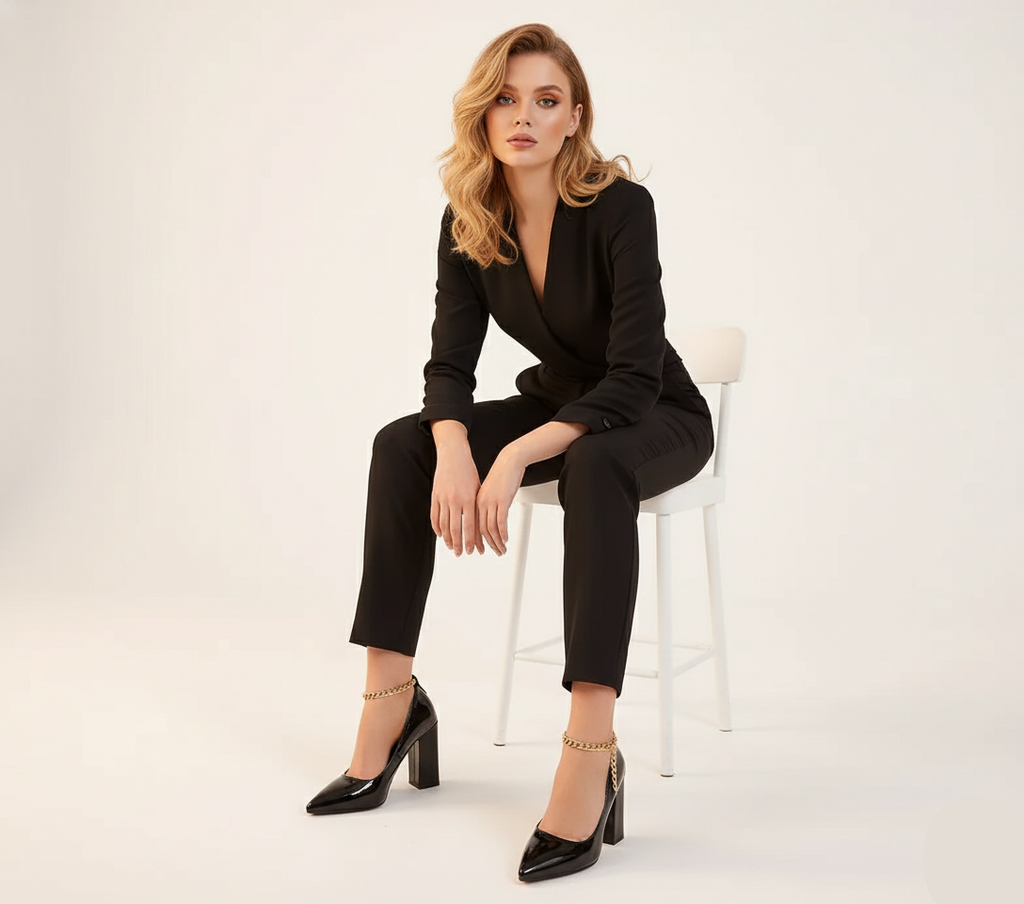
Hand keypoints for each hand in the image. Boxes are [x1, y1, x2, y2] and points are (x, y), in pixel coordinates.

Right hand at [430, 441, 483, 555]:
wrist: (454, 455)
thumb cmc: (468, 471)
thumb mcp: (477, 489)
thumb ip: (476, 506)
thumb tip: (479, 524)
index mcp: (468, 499)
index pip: (470, 526)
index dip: (471, 541)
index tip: (472, 551)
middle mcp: (455, 500)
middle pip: (456, 529)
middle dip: (459, 544)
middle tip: (460, 554)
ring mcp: (443, 498)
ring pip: (444, 525)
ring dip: (447, 538)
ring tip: (450, 546)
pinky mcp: (435, 496)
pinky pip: (434, 516)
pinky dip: (437, 527)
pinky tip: (440, 534)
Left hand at [476, 445, 525, 555]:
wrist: (509, 461)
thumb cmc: (501, 475)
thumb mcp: (490, 492)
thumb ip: (488, 506)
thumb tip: (490, 520)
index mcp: (475, 501)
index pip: (472, 526)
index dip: (475, 540)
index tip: (478, 550)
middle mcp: (481, 503)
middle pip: (480, 530)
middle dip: (486, 545)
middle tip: (493, 553)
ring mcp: (491, 502)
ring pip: (490, 528)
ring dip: (496, 542)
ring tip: (502, 549)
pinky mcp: (502, 500)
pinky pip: (501, 520)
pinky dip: (503, 532)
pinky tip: (505, 539)